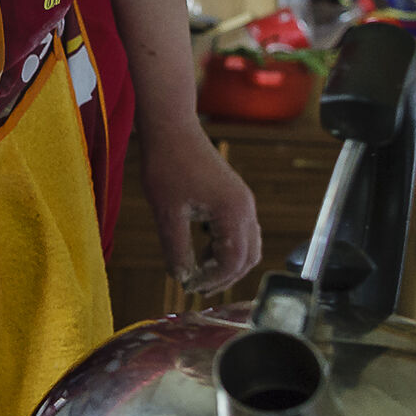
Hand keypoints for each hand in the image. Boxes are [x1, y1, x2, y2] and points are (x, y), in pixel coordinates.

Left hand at [140, 120, 260, 294]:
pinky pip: (241, 231)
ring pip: (248, 245)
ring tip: (199, 273)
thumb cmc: (167, 165)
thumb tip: (180, 278)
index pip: (234, 261)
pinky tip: (202, 250)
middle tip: (196, 287)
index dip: (214, 279)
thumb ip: (176, 249)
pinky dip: (226, 247)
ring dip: (228, 263)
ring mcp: (243, 201)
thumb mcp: (167, 213)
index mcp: (233, 212)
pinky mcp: (235, 197)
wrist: (172, 128)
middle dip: (225, 277)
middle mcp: (246, 208)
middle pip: (249, 257)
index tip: (189, 286)